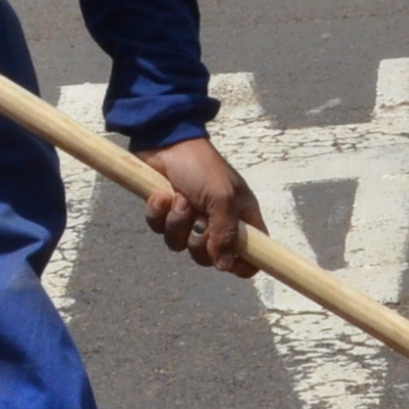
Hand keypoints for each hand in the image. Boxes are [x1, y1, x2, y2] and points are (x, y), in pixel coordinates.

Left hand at [140, 136, 265, 276]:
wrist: (165, 142)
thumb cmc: (201, 166)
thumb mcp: (221, 198)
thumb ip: (226, 233)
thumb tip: (225, 266)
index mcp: (241, 217)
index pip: (250, 254)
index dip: (241, 264)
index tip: (227, 265)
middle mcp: (218, 222)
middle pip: (209, 256)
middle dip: (198, 240)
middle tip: (198, 219)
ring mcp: (191, 219)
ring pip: (180, 245)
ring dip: (176, 222)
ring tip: (178, 198)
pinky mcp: (167, 214)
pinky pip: (159, 230)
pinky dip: (158, 214)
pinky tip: (161, 195)